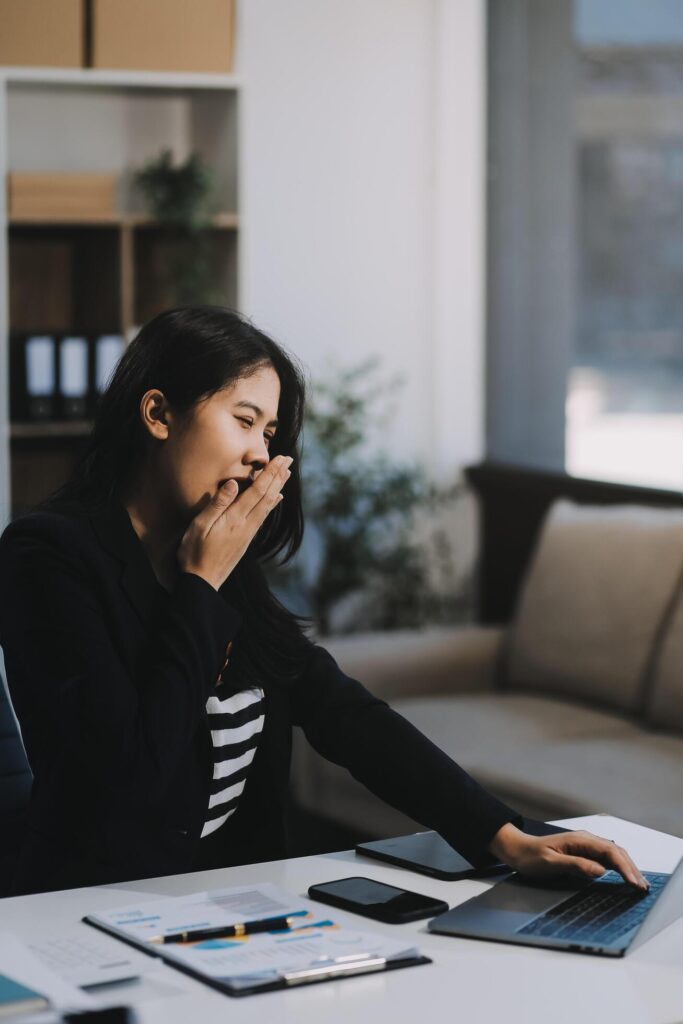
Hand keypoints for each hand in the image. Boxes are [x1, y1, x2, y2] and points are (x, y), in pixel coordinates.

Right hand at [177, 455, 292, 589]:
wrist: (202, 582)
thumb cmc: (194, 553)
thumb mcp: (199, 526)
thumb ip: (217, 504)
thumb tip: (234, 484)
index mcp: (235, 518)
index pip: (257, 490)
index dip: (270, 473)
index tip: (280, 458)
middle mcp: (246, 524)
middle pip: (267, 496)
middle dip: (278, 476)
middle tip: (289, 459)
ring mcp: (248, 533)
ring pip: (268, 505)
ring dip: (278, 487)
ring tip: (287, 474)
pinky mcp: (246, 539)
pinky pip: (263, 516)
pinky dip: (272, 504)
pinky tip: (276, 499)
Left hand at [488, 823, 648, 890]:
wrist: (518, 850)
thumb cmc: (531, 857)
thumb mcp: (551, 863)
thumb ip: (576, 865)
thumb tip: (600, 870)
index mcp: (580, 840)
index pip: (609, 851)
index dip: (624, 867)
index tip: (633, 882)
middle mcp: (586, 840)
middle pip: (616, 852)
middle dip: (631, 868)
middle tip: (642, 887)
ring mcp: (586, 846)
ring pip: (613, 854)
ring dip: (627, 867)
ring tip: (639, 884)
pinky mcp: (584, 853)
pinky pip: (606, 858)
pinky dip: (619, 867)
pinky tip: (625, 877)